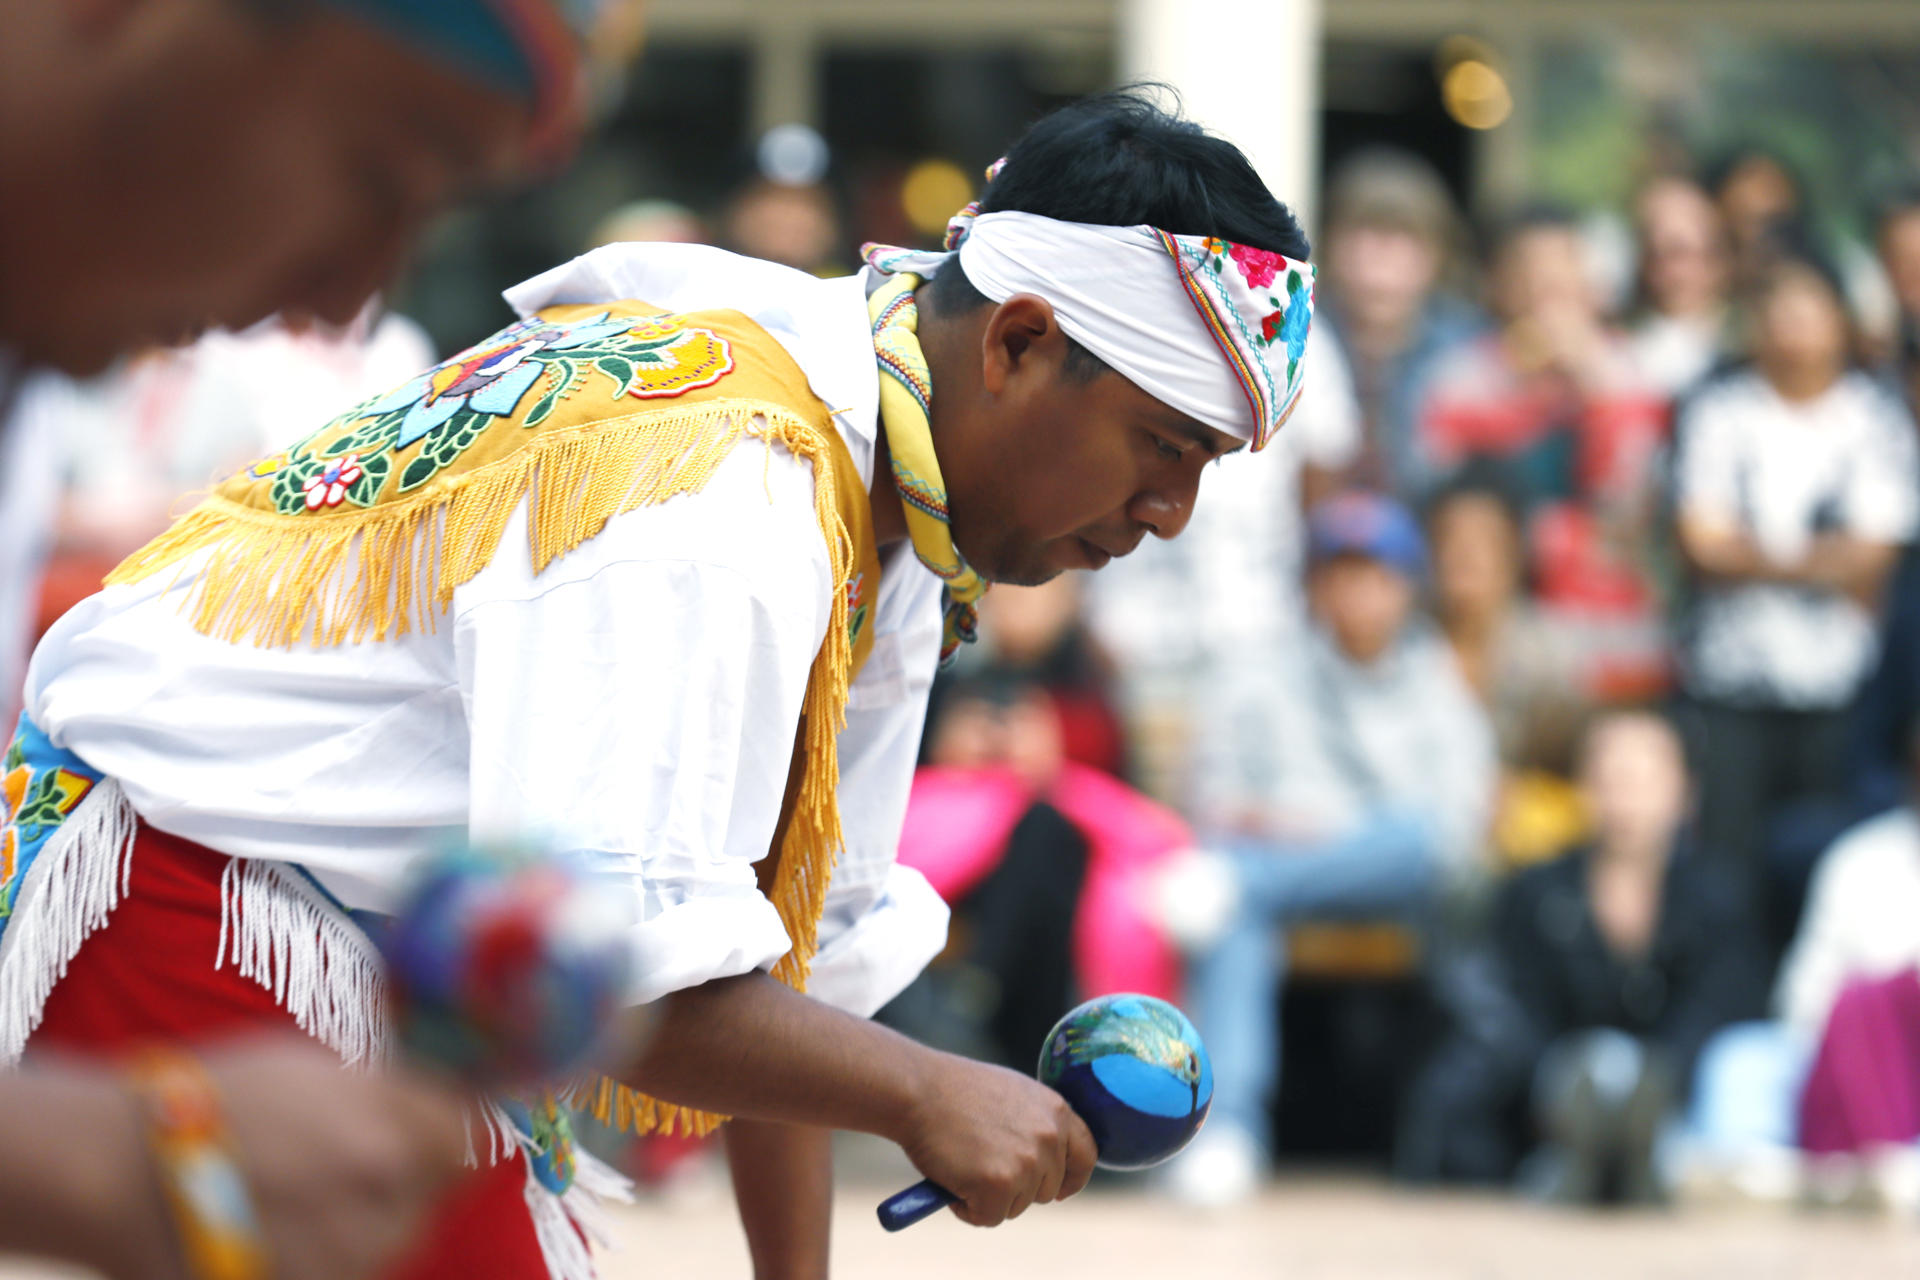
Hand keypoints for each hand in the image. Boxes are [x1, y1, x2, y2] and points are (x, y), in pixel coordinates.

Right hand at [106, 1042, 469, 1279]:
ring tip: (295, 1191)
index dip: (455, 1126)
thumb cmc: (212, 1100)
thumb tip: (447, 1099)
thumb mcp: (316, 1072)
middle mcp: (381, 1205)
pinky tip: (276, 1226)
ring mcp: (346, 1261)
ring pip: (391, 1238)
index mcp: (391, 1137)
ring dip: (366, 1217)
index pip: (472, 1137)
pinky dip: (326, 1251)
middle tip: (345, 1155)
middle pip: (433, 1192)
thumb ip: (391, 1094)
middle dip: (405, 1173)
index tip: (436, 1121)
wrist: (116, 1170)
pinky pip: (347, 1266)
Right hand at [896, 1053, 1095, 1226]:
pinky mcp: (999, 1185)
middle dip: (1016, 1188)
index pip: (1086, 1155)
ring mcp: (1027, 1162)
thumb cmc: (953, 1091)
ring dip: (988, 1197)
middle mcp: (1049, 1137)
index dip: (1072, 1178)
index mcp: (1056, 1110)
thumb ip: (1035, 1124)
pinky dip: (966, 1208)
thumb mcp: (1012, 1096)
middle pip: (1046, 1189)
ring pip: (1016, 1205)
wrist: (918, 1089)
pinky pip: (987, 1217)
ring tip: (962, 1163)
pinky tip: (952, 1177)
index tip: (1059, 1191)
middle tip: (981, 1167)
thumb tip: (1041, 1163)